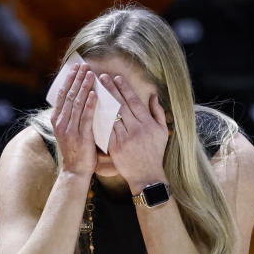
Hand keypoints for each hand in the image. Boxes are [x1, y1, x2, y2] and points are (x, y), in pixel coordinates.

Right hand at [51, 64, 97, 177]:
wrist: (75, 172)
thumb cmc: (77, 151)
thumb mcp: (70, 131)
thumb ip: (73, 117)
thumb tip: (80, 100)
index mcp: (57, 120)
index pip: (63, 95)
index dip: (69, 80)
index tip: (76, 67)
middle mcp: (61, 122)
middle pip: (69, 95)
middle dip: (77, 78)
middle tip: (84, 65)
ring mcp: (70, 129)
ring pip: (77, 103)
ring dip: (84, 87)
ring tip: (91, 74)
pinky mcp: (81, 136)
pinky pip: (86, 117)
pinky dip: (90, 104)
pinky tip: (95, 94)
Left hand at [100, 74, 168, 193]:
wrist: (147, 175)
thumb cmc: (155, 153)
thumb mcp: (162, 132)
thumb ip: (158, 113)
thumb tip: (153, 96)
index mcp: (148, 124)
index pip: (134, 102)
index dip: (125, 89)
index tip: (116, 78)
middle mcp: (136, 129)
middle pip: (121, 105)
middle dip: (111, 90)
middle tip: (102, 78)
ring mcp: (125, 138)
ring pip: (110, 116)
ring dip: (101, 101)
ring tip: (94, 89)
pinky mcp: (115, 147)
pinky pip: (104, 129)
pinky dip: (97, 118)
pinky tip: (91, 108)